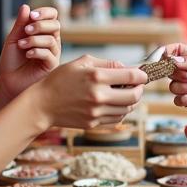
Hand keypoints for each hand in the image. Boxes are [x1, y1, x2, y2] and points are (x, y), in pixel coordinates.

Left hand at [0, 5, 60, 99]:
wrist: (8, 82)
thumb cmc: (11, 61)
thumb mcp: (13, 39)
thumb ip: (20, 24)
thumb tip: (26, 6)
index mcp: (43, 32)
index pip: (52, 16)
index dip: (45, 12)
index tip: (31, 15)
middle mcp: (51, 41)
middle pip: (55, 25)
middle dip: (40, 25)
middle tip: (26, 31)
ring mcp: (53, 54)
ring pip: (52, 40)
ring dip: (35, 40)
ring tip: (21, 45)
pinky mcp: (52, 66)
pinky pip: (49, 54)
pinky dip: (37, 51)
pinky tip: (27, 54)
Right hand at [29, 55, 146, 130]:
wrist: (42, 104)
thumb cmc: (60, 79)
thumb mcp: (81, 62)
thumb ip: (106, 63)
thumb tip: (126, 68)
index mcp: (96, 77)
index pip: (132, 77)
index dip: (142, 75)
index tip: (143, 75)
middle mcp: (99, 96)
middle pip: (134, 95)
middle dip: (140, 89)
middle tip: (138, 85)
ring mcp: (97, 112)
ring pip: (128, 109)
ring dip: (132, 101)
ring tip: (127, 94)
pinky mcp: (94, 123)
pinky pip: (117, 118)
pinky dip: (122, 111)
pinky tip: (116, 103)